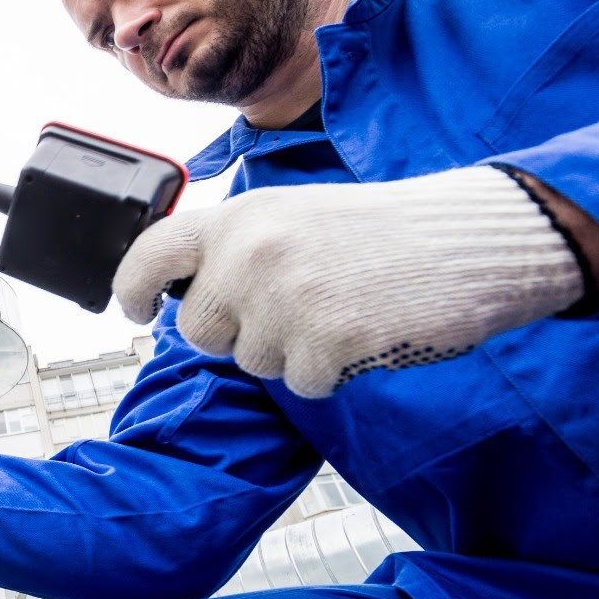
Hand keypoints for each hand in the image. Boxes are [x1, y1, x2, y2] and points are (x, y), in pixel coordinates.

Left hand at [112, 166, 582, 397]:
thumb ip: (237, 248)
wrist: (464, 240)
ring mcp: (286, 300)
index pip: (152, 255)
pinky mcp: (325, 343)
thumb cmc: (379, 232)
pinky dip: (332, 370)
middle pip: (202, 331)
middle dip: (238, 332)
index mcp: (239, 219)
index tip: (138, 309)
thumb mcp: (292, 216)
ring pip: (253, 361)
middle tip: (296, 305)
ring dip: (291, 350)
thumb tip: (189, 294)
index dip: (134, 289)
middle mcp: (250, 256)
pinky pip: (303, 383)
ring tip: (340, 308)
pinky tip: (362, 332)